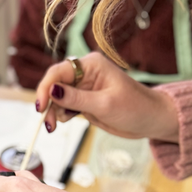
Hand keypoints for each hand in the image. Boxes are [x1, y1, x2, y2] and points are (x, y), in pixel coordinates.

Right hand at [36, 53, 179, 142]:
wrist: (151, 120)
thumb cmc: (135, 108)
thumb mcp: (105, 104)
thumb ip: (76, 98)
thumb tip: (52, 90)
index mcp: (91, 65)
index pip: (59, 72)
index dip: (45, 88)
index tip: (40, 106)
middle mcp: (84, 72)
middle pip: (54, 84)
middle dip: (48, 102)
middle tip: (48, 123)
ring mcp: (83, 87)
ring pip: (56, 96)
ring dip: (53, 111)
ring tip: (56, 126)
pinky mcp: (84, 100)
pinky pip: (64, 105)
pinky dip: (61, 113)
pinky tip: (65, 120)